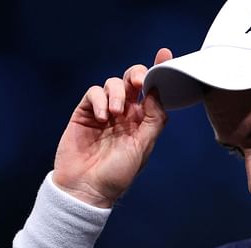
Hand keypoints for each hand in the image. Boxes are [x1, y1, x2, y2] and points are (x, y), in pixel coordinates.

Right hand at [53, 48, 172, 207]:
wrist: (87, 189)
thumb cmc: (118, 172)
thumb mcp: (143, 146)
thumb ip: (153, 118)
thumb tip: (158, 90)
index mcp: (142, 120)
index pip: (152, 90)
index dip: (158, 71)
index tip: (165, 54)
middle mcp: (125, 113)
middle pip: (132, 80)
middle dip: (136, 74)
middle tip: (137, 82)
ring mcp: (104, 111)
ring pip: (112, 84)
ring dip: (116, 94)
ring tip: (115, 114)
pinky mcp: (84, 113)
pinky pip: (93, 93)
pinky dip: (99, 100)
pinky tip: (102, 117)